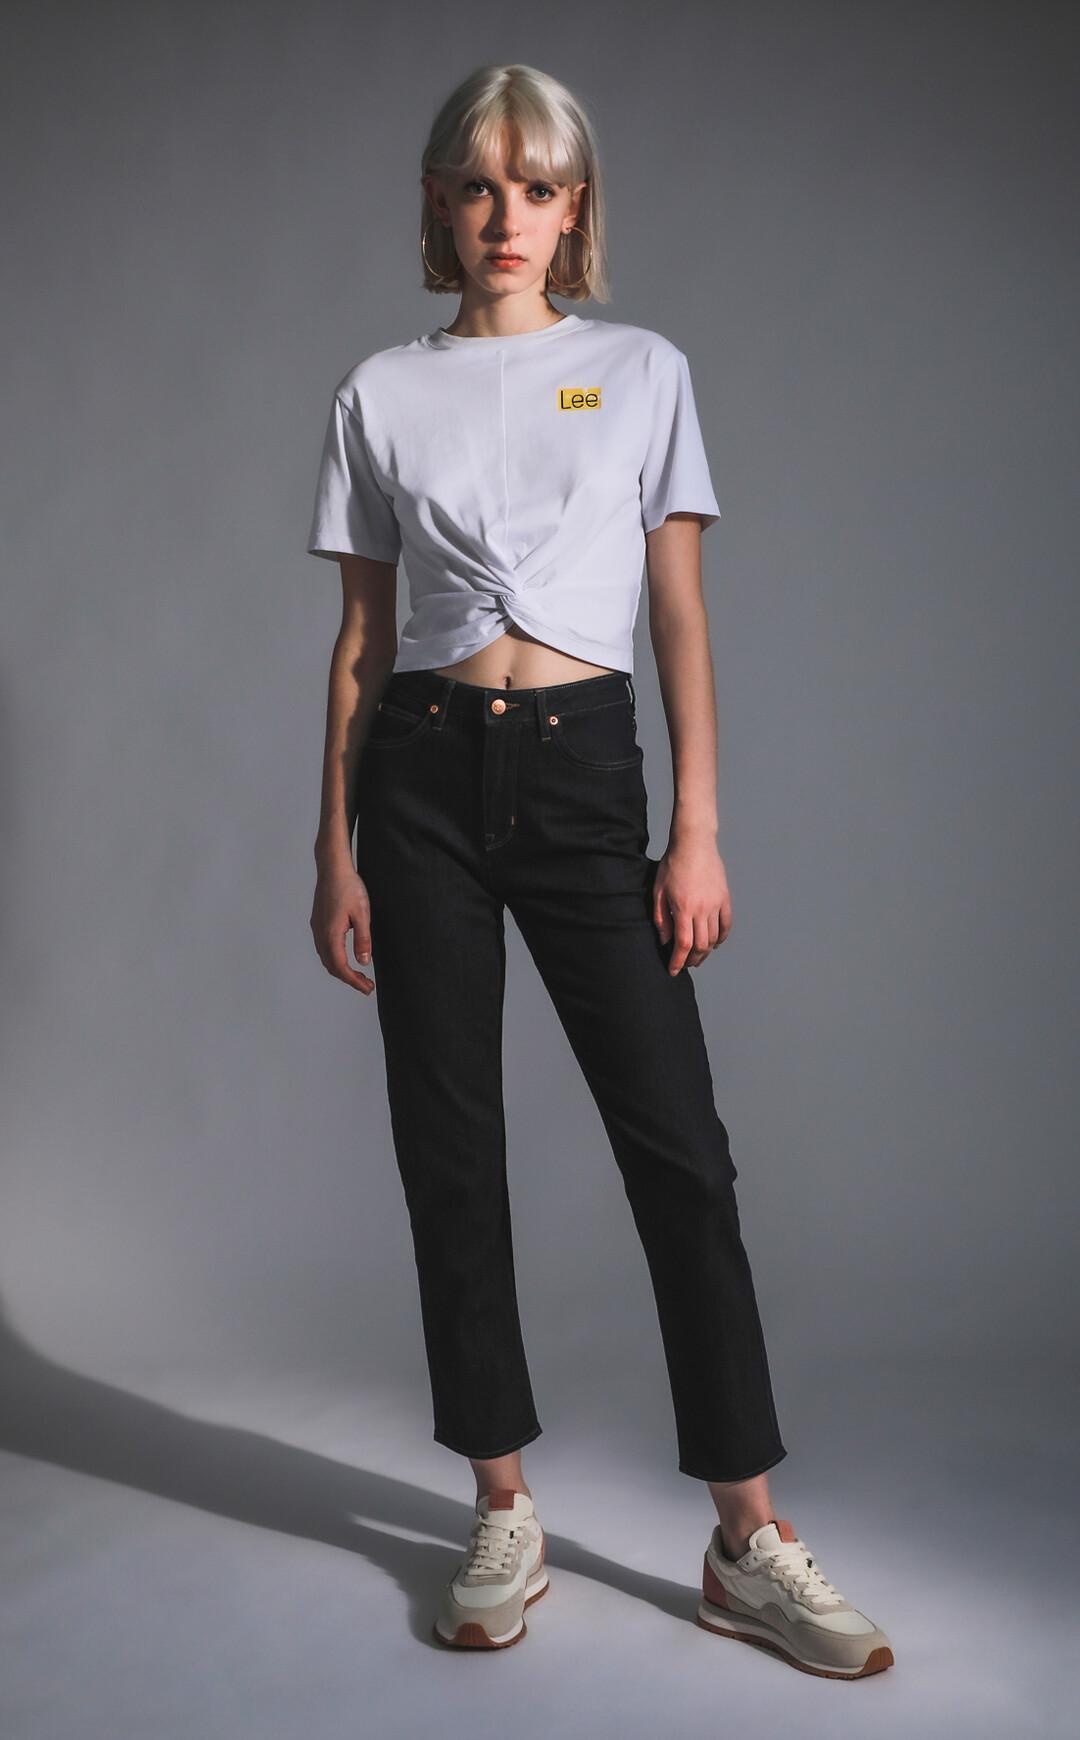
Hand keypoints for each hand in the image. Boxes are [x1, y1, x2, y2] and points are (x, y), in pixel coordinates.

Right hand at [310, 862, 375, 993]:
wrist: (333, 867)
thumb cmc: (348, 887)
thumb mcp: (362, 914)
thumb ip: (363, 939)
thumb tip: (363, 962)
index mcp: (331, 934)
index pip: (341, 967)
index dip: (354, 982)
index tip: (367, 989)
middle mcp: (320, 934)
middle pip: (331, 966)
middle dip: (348, 979)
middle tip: (366, 985)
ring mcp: (317, 928)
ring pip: (326, 958)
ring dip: (341, 969)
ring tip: (358, 974)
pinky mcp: (318, 922)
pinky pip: (323, 948)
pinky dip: (334, 958)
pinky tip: (345, 956)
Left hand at [651, 835, 731, 973]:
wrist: (694, 843)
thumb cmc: (672, 864)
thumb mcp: (658, 890)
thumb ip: (661, 918)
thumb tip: (665, 941)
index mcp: (684, 908)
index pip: (683, 945)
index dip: (678, 961)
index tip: (673, 970)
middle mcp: (702, 909)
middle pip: (701, 946)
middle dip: (692, 960)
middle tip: (685, 964)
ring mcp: (716, 904)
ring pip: (714, 938)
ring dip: (706, 951)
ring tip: (697, 956)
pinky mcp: (725, 898)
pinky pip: (726, 924)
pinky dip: (721, 937)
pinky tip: (714, 943)